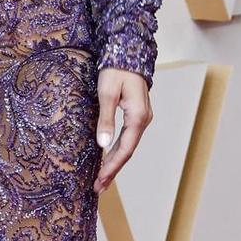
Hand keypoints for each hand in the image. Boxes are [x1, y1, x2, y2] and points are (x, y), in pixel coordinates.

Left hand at [94, 68, 151, 193]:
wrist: (128, 52)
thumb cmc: (116, 70)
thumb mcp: (107, 93)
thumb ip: (105, 119)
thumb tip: (102, 144)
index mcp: (137, 116)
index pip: (125, 149)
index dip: (112, 167)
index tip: (100, 181)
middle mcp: (143, 120)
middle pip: (127, 152)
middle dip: (112, 170)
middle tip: (98, 187)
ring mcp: (141, 118)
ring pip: (127, 146)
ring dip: (115, 163)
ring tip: (102, 179)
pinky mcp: (136, 116)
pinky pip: (127, 139)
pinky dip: (117, 152)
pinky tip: (108, 160)